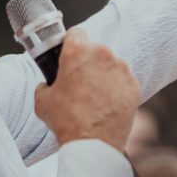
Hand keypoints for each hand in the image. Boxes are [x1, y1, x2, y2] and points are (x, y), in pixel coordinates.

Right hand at [33, 28, 139, 151]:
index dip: (70, 43)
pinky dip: (116, 87)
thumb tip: (48, 84)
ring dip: (103, 74)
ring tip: (93, 96)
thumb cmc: (66, 120)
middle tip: (78, 82)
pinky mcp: (134, 84)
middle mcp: (103, 54)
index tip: (68, 54)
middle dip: (87, 62)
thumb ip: (45, 84)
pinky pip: (122, 79)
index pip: (76, 33)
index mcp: (78, 51)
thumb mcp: (42, 100)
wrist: (93, 143)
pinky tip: (106, 103)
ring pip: (110, 63)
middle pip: (94, 49)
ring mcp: (122, 68)